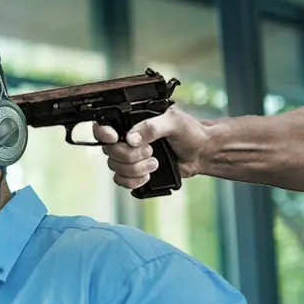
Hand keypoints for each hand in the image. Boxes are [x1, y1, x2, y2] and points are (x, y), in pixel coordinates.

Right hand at [92, 104, 209, 189]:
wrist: (200, 153)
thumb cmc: (190, 133)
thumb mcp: (174, 122)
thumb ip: (152, 127)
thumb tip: (131, 139)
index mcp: (131, 122)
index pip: (103, 126)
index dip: (103, 133)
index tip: (115, 138)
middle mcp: (125, 139)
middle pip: (109, 151)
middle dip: (130, 155)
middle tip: (151, 151)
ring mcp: (128, 156)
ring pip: (115, 167)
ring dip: (136, 169)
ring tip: (155, 163)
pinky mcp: (132, 172)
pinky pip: (120, 180)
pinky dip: (134, 181)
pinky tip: (148, 176)